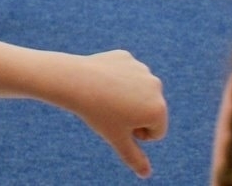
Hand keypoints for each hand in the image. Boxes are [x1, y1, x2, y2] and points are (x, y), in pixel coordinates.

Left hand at [66, 50, 168, 177]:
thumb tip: (146, 174)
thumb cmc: (97, 113)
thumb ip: (134, 158)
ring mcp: (142, 69)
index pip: (156, 132)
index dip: (135, 134)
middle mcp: (156, 87)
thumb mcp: (116, 139)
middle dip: (133, 114)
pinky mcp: (127, 57)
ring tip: (106, 95)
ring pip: (137, 92)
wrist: (73, 81)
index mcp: (158, 109)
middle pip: (149, 111)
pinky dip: (116, 80)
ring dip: (126, 97)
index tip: (118, 125)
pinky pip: (124, 75)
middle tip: (110, 110)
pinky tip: (102, 80)